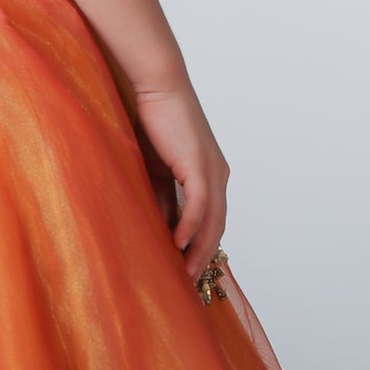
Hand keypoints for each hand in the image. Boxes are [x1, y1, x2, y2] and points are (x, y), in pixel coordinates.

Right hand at [130, 76, 229, 284]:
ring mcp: (211, 168)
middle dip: (204, 257)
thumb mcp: (154, 168)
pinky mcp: (198, 163)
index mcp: (210, 174)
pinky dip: (191, 226)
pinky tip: (178, 244)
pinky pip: (199, 203)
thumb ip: (160, 195)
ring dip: (199, 249)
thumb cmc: (151, 121)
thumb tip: (159, 226)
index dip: (202, 248)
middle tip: (190, 285)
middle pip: (217, 226)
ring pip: (212, 219)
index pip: (212, 220)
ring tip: (185, 274)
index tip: (189, 272)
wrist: (155, 85)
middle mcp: (217, 173)